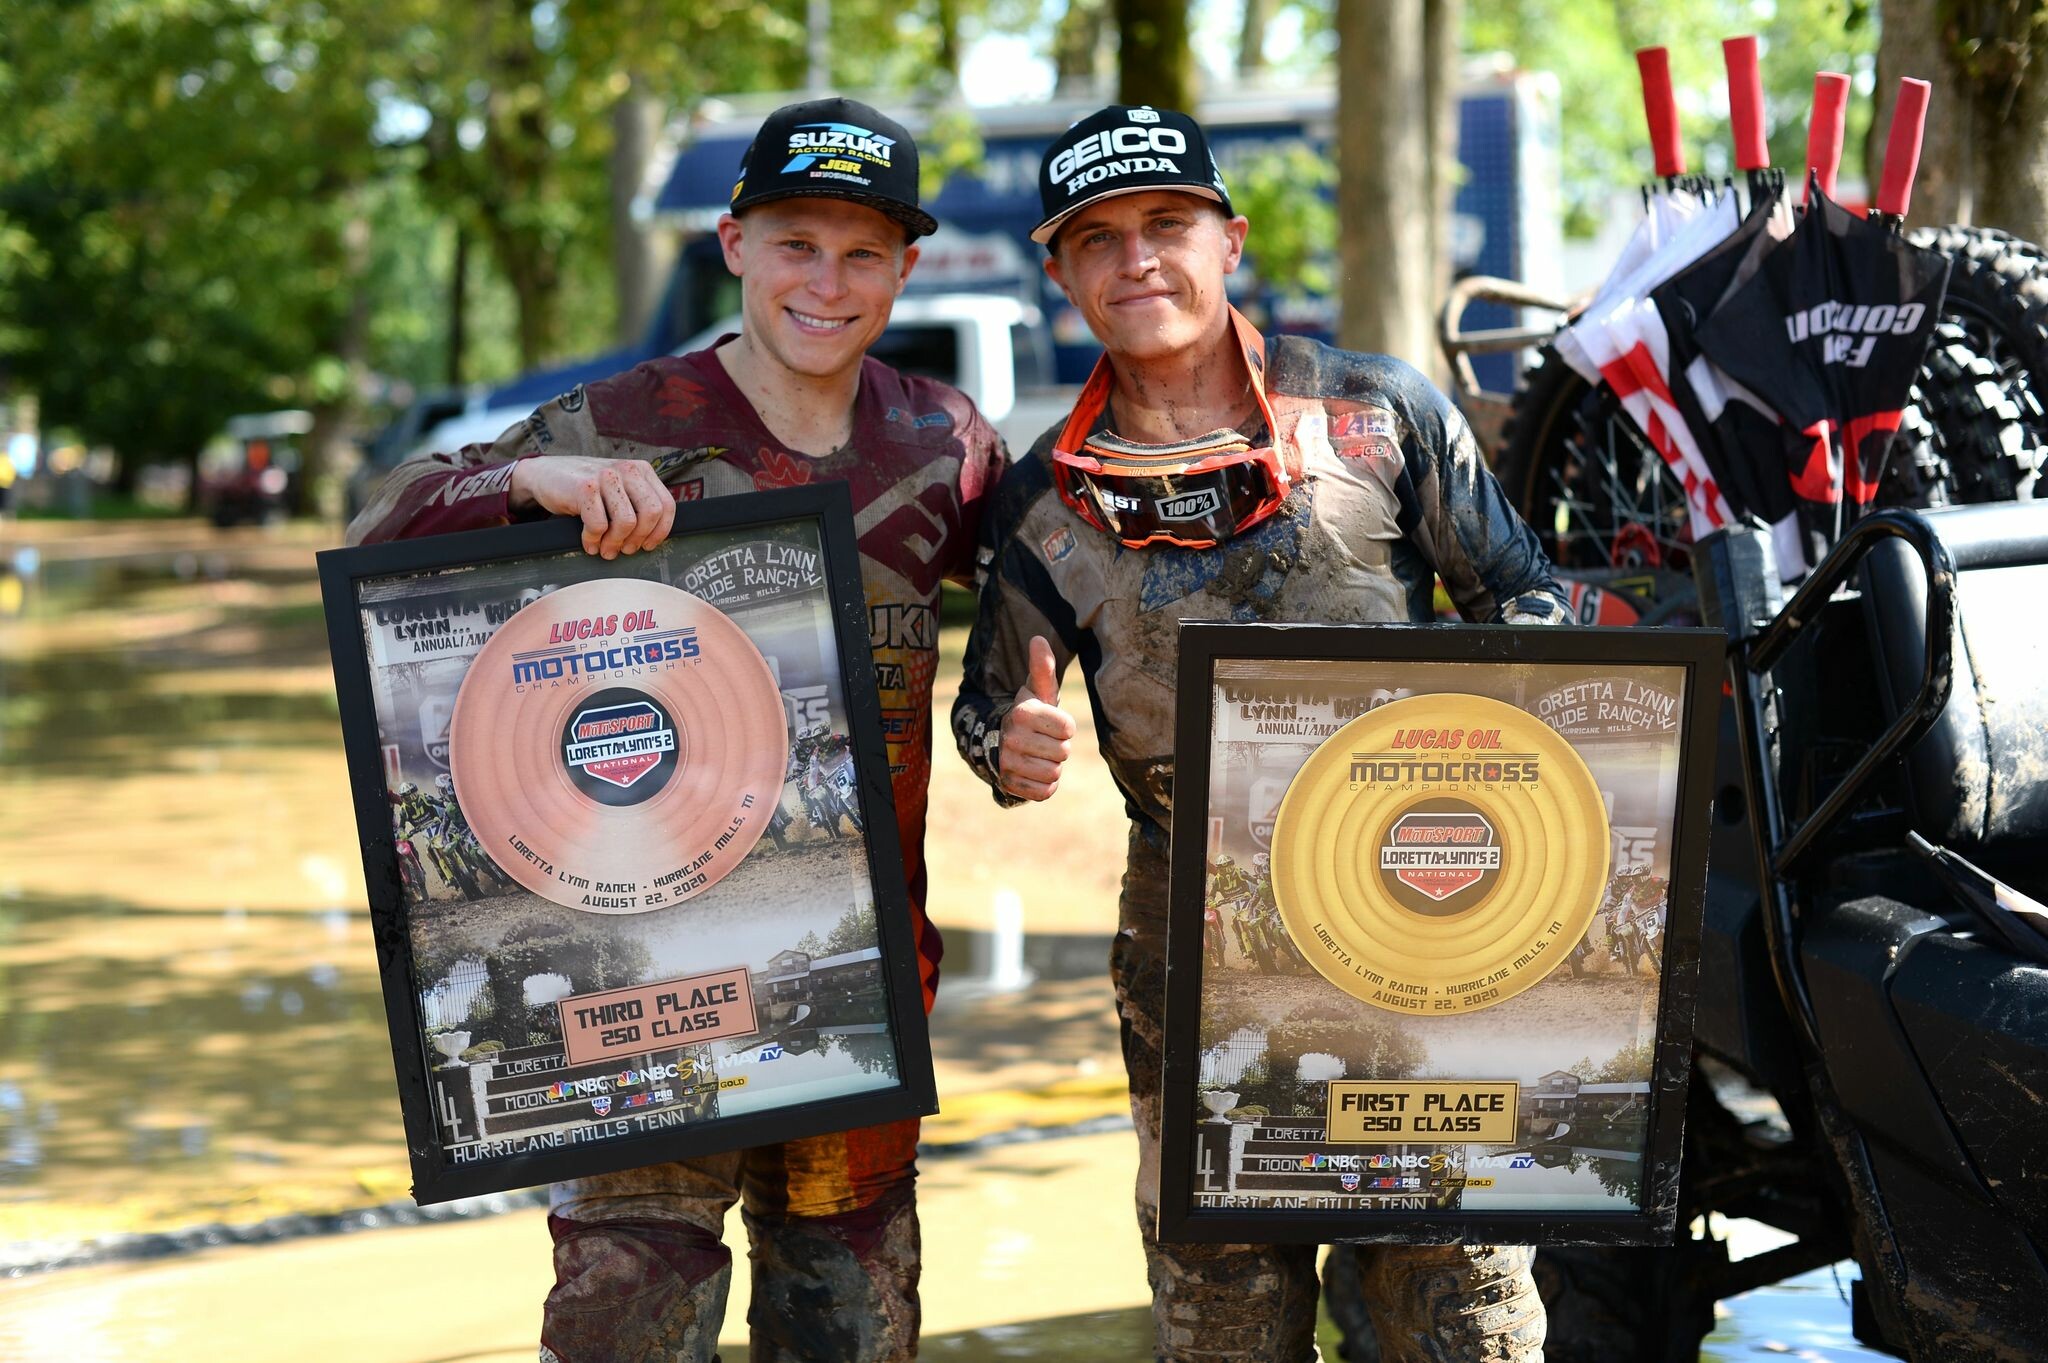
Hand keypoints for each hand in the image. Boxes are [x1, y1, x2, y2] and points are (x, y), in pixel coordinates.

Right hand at [510, 457, 675, 558]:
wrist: (544, 474)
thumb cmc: (584, 488)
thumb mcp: (617, 490)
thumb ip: (637, 504)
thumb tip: (652, 539)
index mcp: (641, 470)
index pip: (667, 505)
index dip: (660, 531)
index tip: (647, 545)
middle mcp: (627, 470)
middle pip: (652, 513)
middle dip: (638, 538)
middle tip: (623, 549)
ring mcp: (606, 476)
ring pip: (627, 522)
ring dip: (615, 543)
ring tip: (604, 549)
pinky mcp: (584, 486)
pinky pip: (598, 525)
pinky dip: (593, 540)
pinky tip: (588, 542)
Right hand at [998, 635, 1075, 800]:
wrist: (1002, 744)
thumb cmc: (1030, 715)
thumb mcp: (1038, 691)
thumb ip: (1043, 668)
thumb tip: (1039, 638)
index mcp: (1022, 713)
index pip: (1068, 728)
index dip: (1064, 727)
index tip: (1050, 724)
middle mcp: (1011, 738)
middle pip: (1063, 753)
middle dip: (1059, 748)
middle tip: (1043, 742)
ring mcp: (1008, 763)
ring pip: (1055, 773)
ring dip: (1052, 767)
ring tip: (1038, 756)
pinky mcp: (1010, 785)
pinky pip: (1045, 792)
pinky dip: (1045, 785)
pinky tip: (1034, 772)